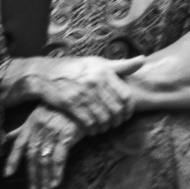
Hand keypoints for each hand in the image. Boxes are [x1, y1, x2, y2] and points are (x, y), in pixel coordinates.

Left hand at [5, 106, 81, 188]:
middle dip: (32, 175)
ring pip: (45, 159)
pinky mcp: (67, 135)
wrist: (81, 102)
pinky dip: (57, 171)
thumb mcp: (38, 114)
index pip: (19, 144)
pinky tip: (56, 182)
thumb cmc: (59, 109)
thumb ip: (23, 129)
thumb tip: (6, 138)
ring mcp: (54, 132)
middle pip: (32, 156)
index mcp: (31, 123)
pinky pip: (60, 157)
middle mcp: (40, 128)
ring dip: (45, 177)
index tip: (7, 174)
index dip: (12, 159)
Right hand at [21, 55, 137, 133]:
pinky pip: (88, 122)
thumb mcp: (99, 62)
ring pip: (103, 118)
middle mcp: (95, 82)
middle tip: (116, 123)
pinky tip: (93, 129)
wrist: (46, 74)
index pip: (126, 96)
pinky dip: (93, 129)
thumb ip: (121, 65)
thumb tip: (143, 59)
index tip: (127, 114)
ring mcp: (82, 93)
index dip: (129, 109)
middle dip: (118, 120)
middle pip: (116, 109)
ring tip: (105, 127)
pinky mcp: (70, 104)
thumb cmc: (76, 68)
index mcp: (104, 71)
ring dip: (106, 126)